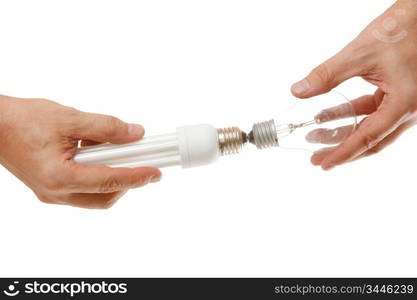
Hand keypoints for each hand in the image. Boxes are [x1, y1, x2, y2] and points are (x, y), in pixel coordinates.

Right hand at [0, 95, 160, 208]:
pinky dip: (97, 174)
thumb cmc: (22, 120)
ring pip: (94, 196)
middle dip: (127, 182)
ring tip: (117, 153)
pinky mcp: (51, 188)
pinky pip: (82, 189)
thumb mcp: (70, 119)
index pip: (109, 181)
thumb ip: (107, 127)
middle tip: (143, 164)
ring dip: (112, 177)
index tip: (156, 172)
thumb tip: (135, 134)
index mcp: (59, 177)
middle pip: (105, 197)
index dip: (137, 176)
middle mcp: (55, 192)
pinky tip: (97, 154)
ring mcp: (52, 193)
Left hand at [291, 0, 416, 169]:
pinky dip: (351, 116)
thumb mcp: (360, 52)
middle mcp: (409, 110)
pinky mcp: (399, 96)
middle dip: (341, 149)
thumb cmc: (403, 29)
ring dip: (343, 132)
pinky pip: (373, 114)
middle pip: (371, 141)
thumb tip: (298, 92)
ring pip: (371, 128)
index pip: (369, 138)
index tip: (324, 164)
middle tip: (315, 158)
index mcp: (404, 103)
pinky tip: (328, 116)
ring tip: (315, 135)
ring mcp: (405, 105)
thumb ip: (327, 75)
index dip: (344, 153)